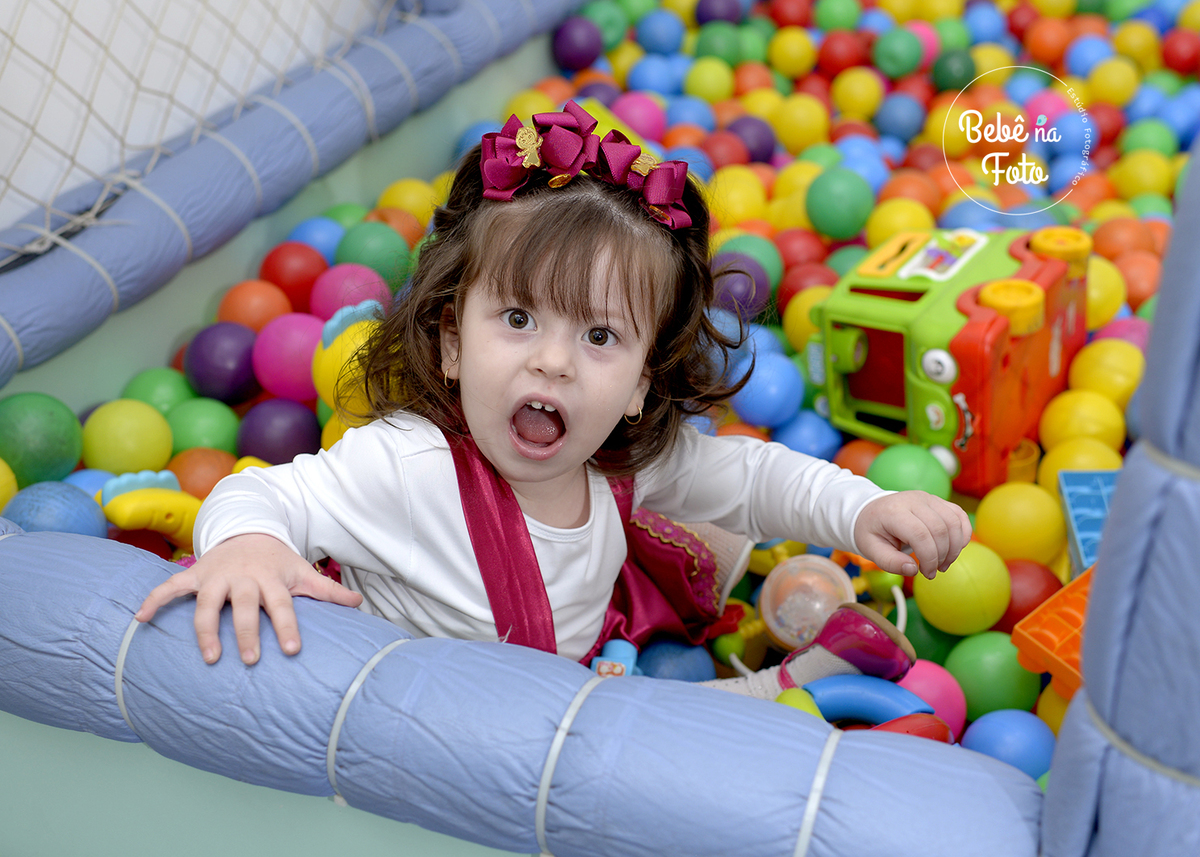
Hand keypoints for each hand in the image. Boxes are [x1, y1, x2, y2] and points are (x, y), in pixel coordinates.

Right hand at [135, 533, 362, 664]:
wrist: (248, 528)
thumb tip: (358, 604)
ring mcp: (216, 576)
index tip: (291, 651)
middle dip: (246, 633)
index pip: (282, 606)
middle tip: (249, 660)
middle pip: (244, 607)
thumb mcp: (302, 571)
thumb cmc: (277, 560)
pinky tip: (140, 619)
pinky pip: (171, 587)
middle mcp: (243, 577)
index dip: (287, 627)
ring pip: (207, 603)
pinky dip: (155, 600)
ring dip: (205, 629)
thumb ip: (327, 590)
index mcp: (271, 579)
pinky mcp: (195, 575)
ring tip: (209, 657)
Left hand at [853, 491, 972, 579]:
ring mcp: (928, 498)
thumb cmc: (871, 531)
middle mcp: (913, 500)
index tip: (926, 574)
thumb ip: (890, 562)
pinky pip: (959, 515)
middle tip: (933, 571)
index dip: (929, 558)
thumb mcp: (870, 550)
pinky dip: (962, 534)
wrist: (871, 510)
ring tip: (943, 563)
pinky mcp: (937, 501)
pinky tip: (954, 548)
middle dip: (942, 555)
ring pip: (953, 522)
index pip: (920, 534)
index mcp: (894, 511)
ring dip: (954, 548)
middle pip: (940, 529)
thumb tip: (913, 570)